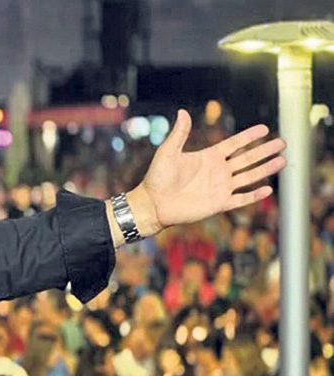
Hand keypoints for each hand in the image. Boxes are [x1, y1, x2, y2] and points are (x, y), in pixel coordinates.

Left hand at [133, 109, 285, 232]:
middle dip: (265, 151)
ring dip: (265, 169)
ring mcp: (220, 187)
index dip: (249, 137)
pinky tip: (268, 188)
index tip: (265, 129)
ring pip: (249, 176)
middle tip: (282, 143)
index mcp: (208, 157)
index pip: (234, 144)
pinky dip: (254, 195)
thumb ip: (179, 133)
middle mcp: (218, 171)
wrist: (152, 203)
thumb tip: (182, 112)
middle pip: (247, 159)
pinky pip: (241, 199)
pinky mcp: (219, 203)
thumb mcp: (168, 152)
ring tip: (283, 161)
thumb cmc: (157, 177)